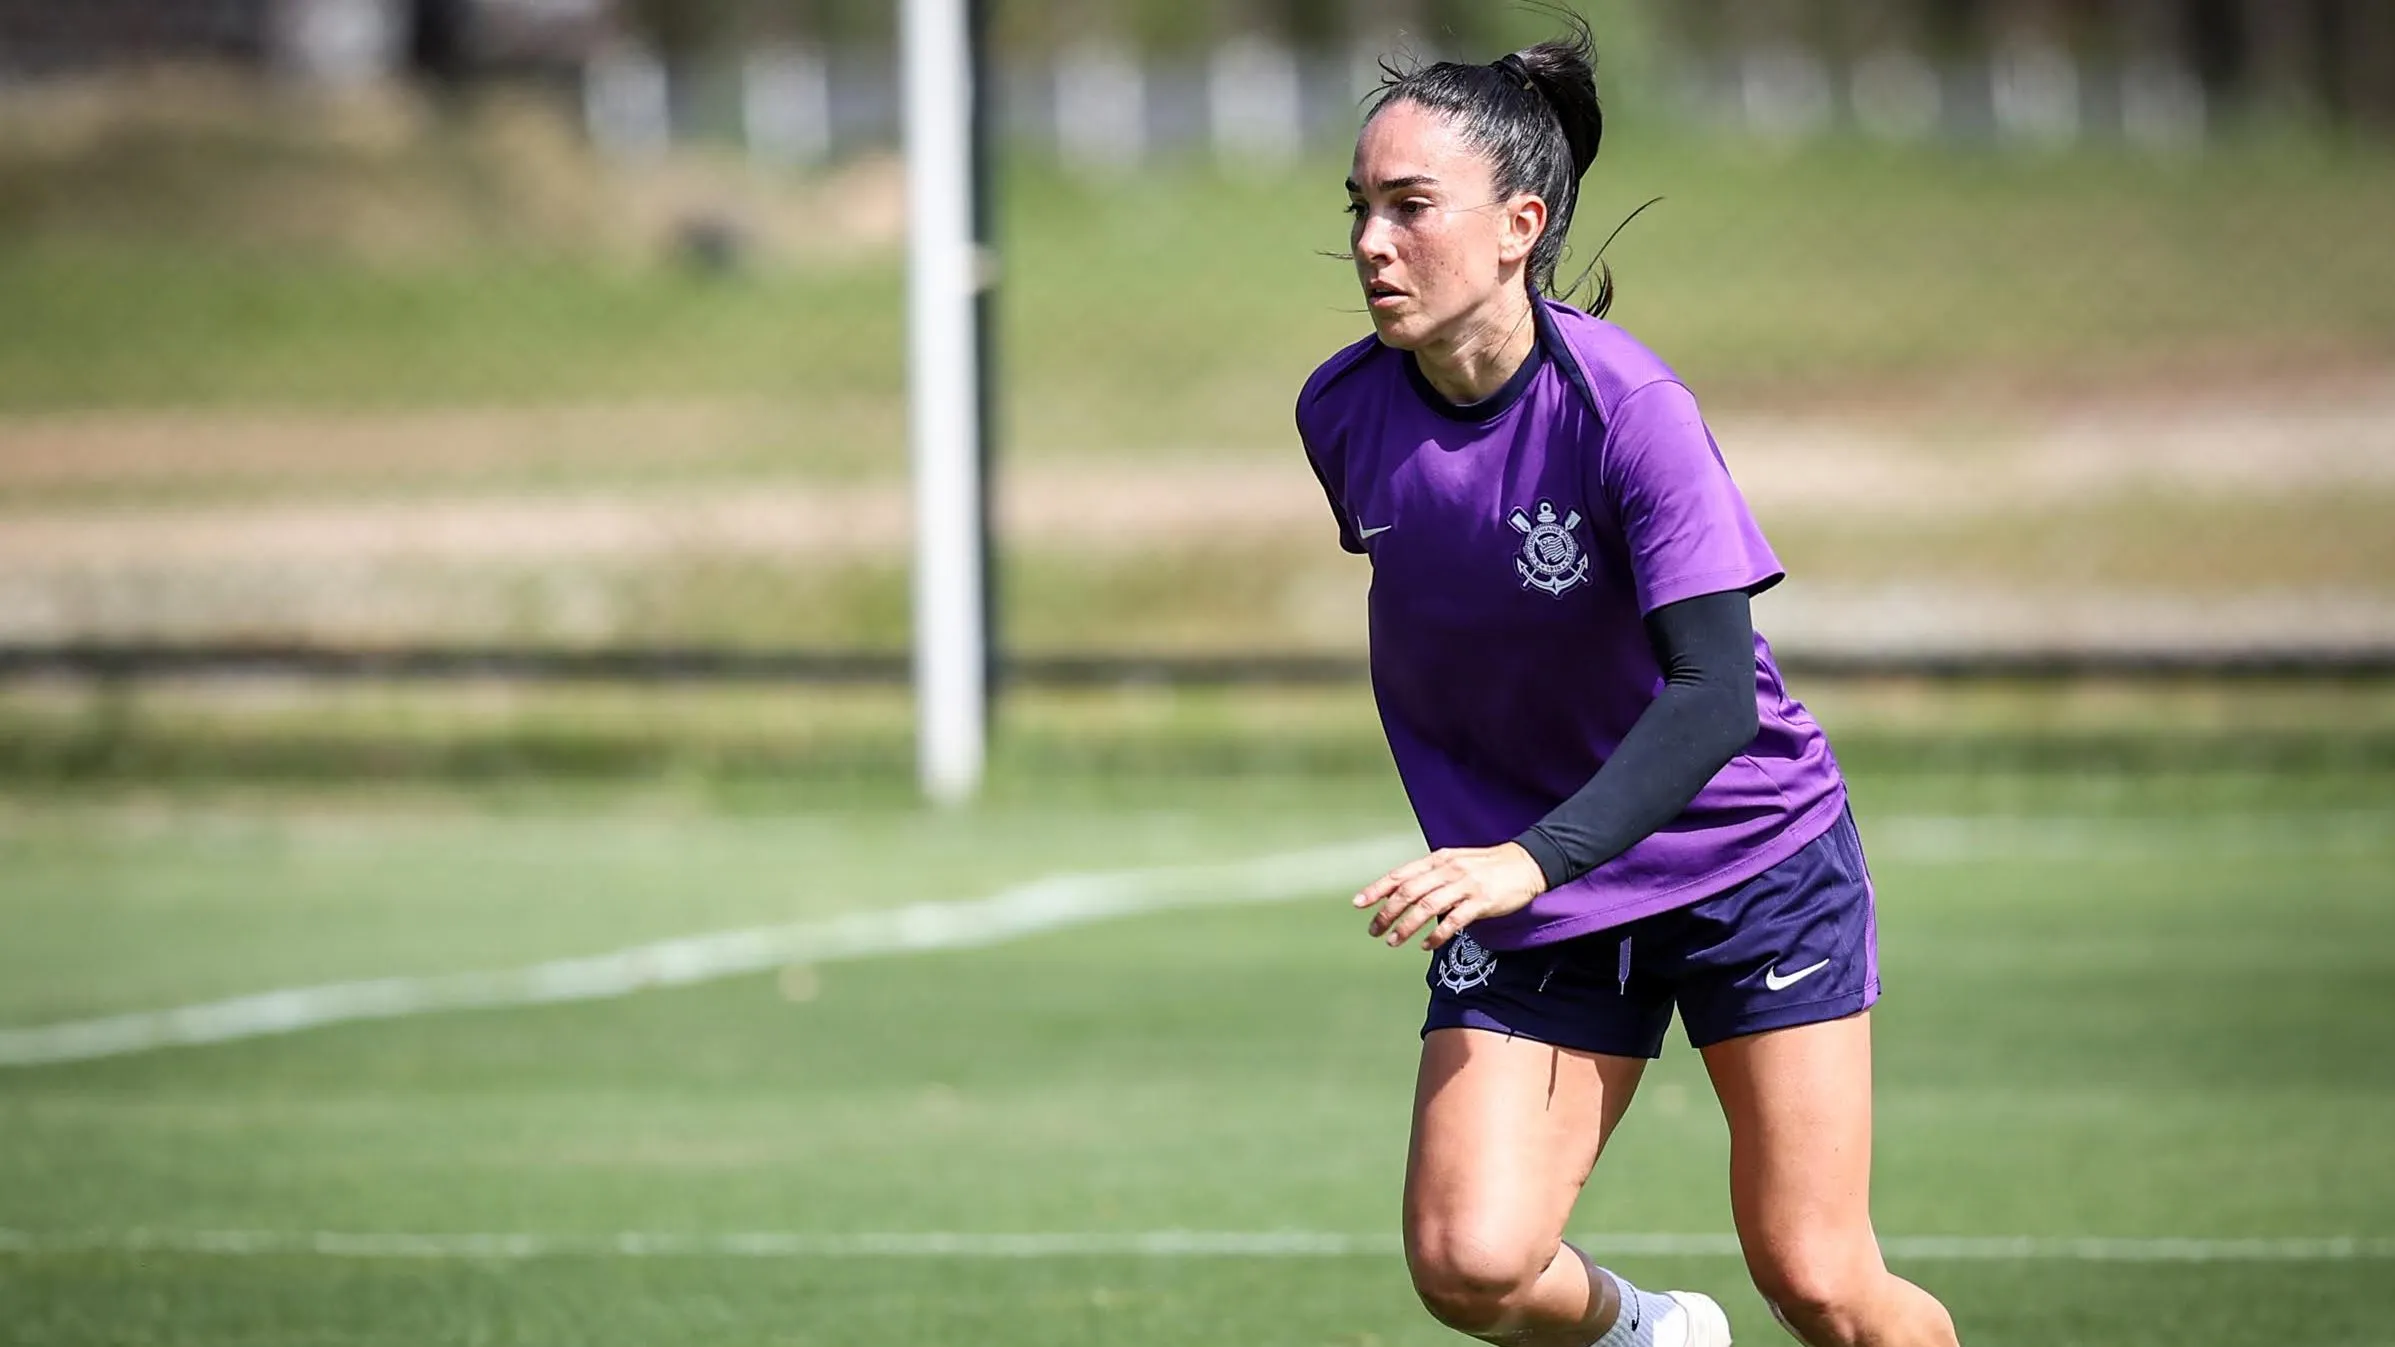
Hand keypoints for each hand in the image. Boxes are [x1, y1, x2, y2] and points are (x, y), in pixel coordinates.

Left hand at [1353, 843, 1548, 950]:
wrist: (1526, 863)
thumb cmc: (1486, 866)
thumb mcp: (1454, 862)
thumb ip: (1429, 875)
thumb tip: (1400, 893)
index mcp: (1438, 860)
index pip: (1400, 875)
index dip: (1377, 889)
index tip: (1358, 904)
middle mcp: (1448, 870)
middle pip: (1409, 892)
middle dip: (1387, 913)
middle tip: (1374, 931)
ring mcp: (1465, 885)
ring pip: (1427, 907)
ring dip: (1406, 926)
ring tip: (1393, 941)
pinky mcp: (1482, 902)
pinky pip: (1454, 920)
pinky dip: (1437, 935)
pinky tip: (1425, 945)